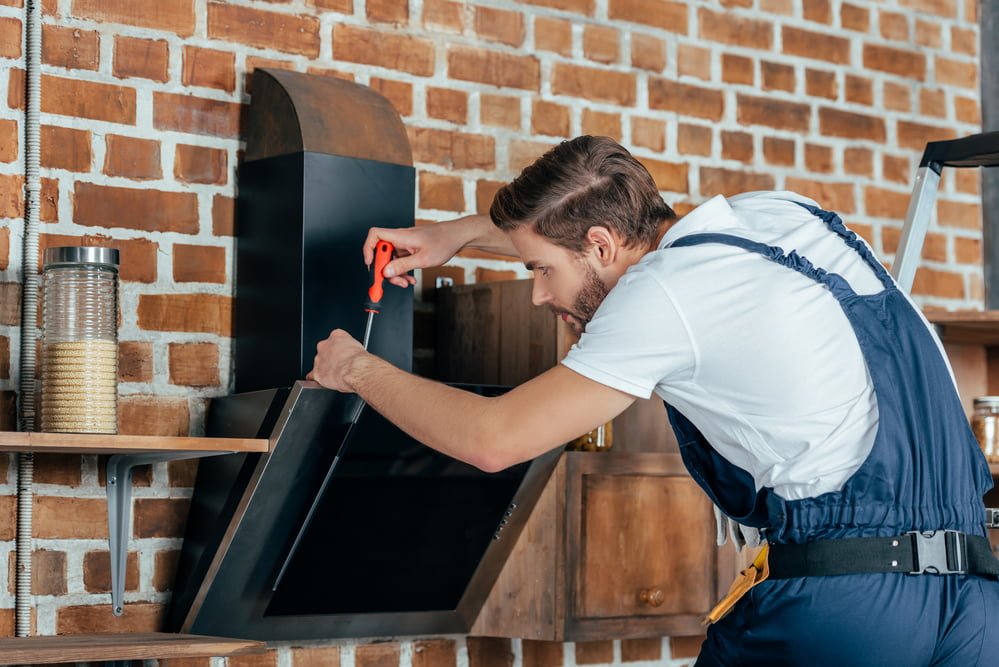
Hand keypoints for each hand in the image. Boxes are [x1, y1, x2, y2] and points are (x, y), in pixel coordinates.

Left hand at [306, 329, 365, 391]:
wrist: (356, 370)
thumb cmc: (360, 361)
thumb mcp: (360, 348)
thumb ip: (351, 350)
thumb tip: (354, 357)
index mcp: (337, 336)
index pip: (335, 339)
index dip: (339, 348)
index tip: (343, 353)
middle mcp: (325, 345)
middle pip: (324, 350)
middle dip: (330, 357)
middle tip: (339, 364)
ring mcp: (319, 359)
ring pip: (319, 363)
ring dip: (325, 368)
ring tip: (336, 375)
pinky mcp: (316, 372)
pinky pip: (312, 376)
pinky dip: (317, 379)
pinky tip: (324, 382)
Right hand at [363, 218, 478, 288]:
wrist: (457, 236)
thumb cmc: (444, 242)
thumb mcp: (423, 259)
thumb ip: (403, 266)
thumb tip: (386, 272)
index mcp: (400, 236)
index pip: (374, 236)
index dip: (368, 249)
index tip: (371, 265)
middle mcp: (400, 239)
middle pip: (382, 253)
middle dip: (385, 269)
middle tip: (393, 280)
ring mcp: (405, 244)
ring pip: (391, 259)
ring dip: (395, 273)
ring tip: (405, 282)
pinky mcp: (410, 249)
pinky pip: (400, 261)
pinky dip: (403, 270)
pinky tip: (410, 278)